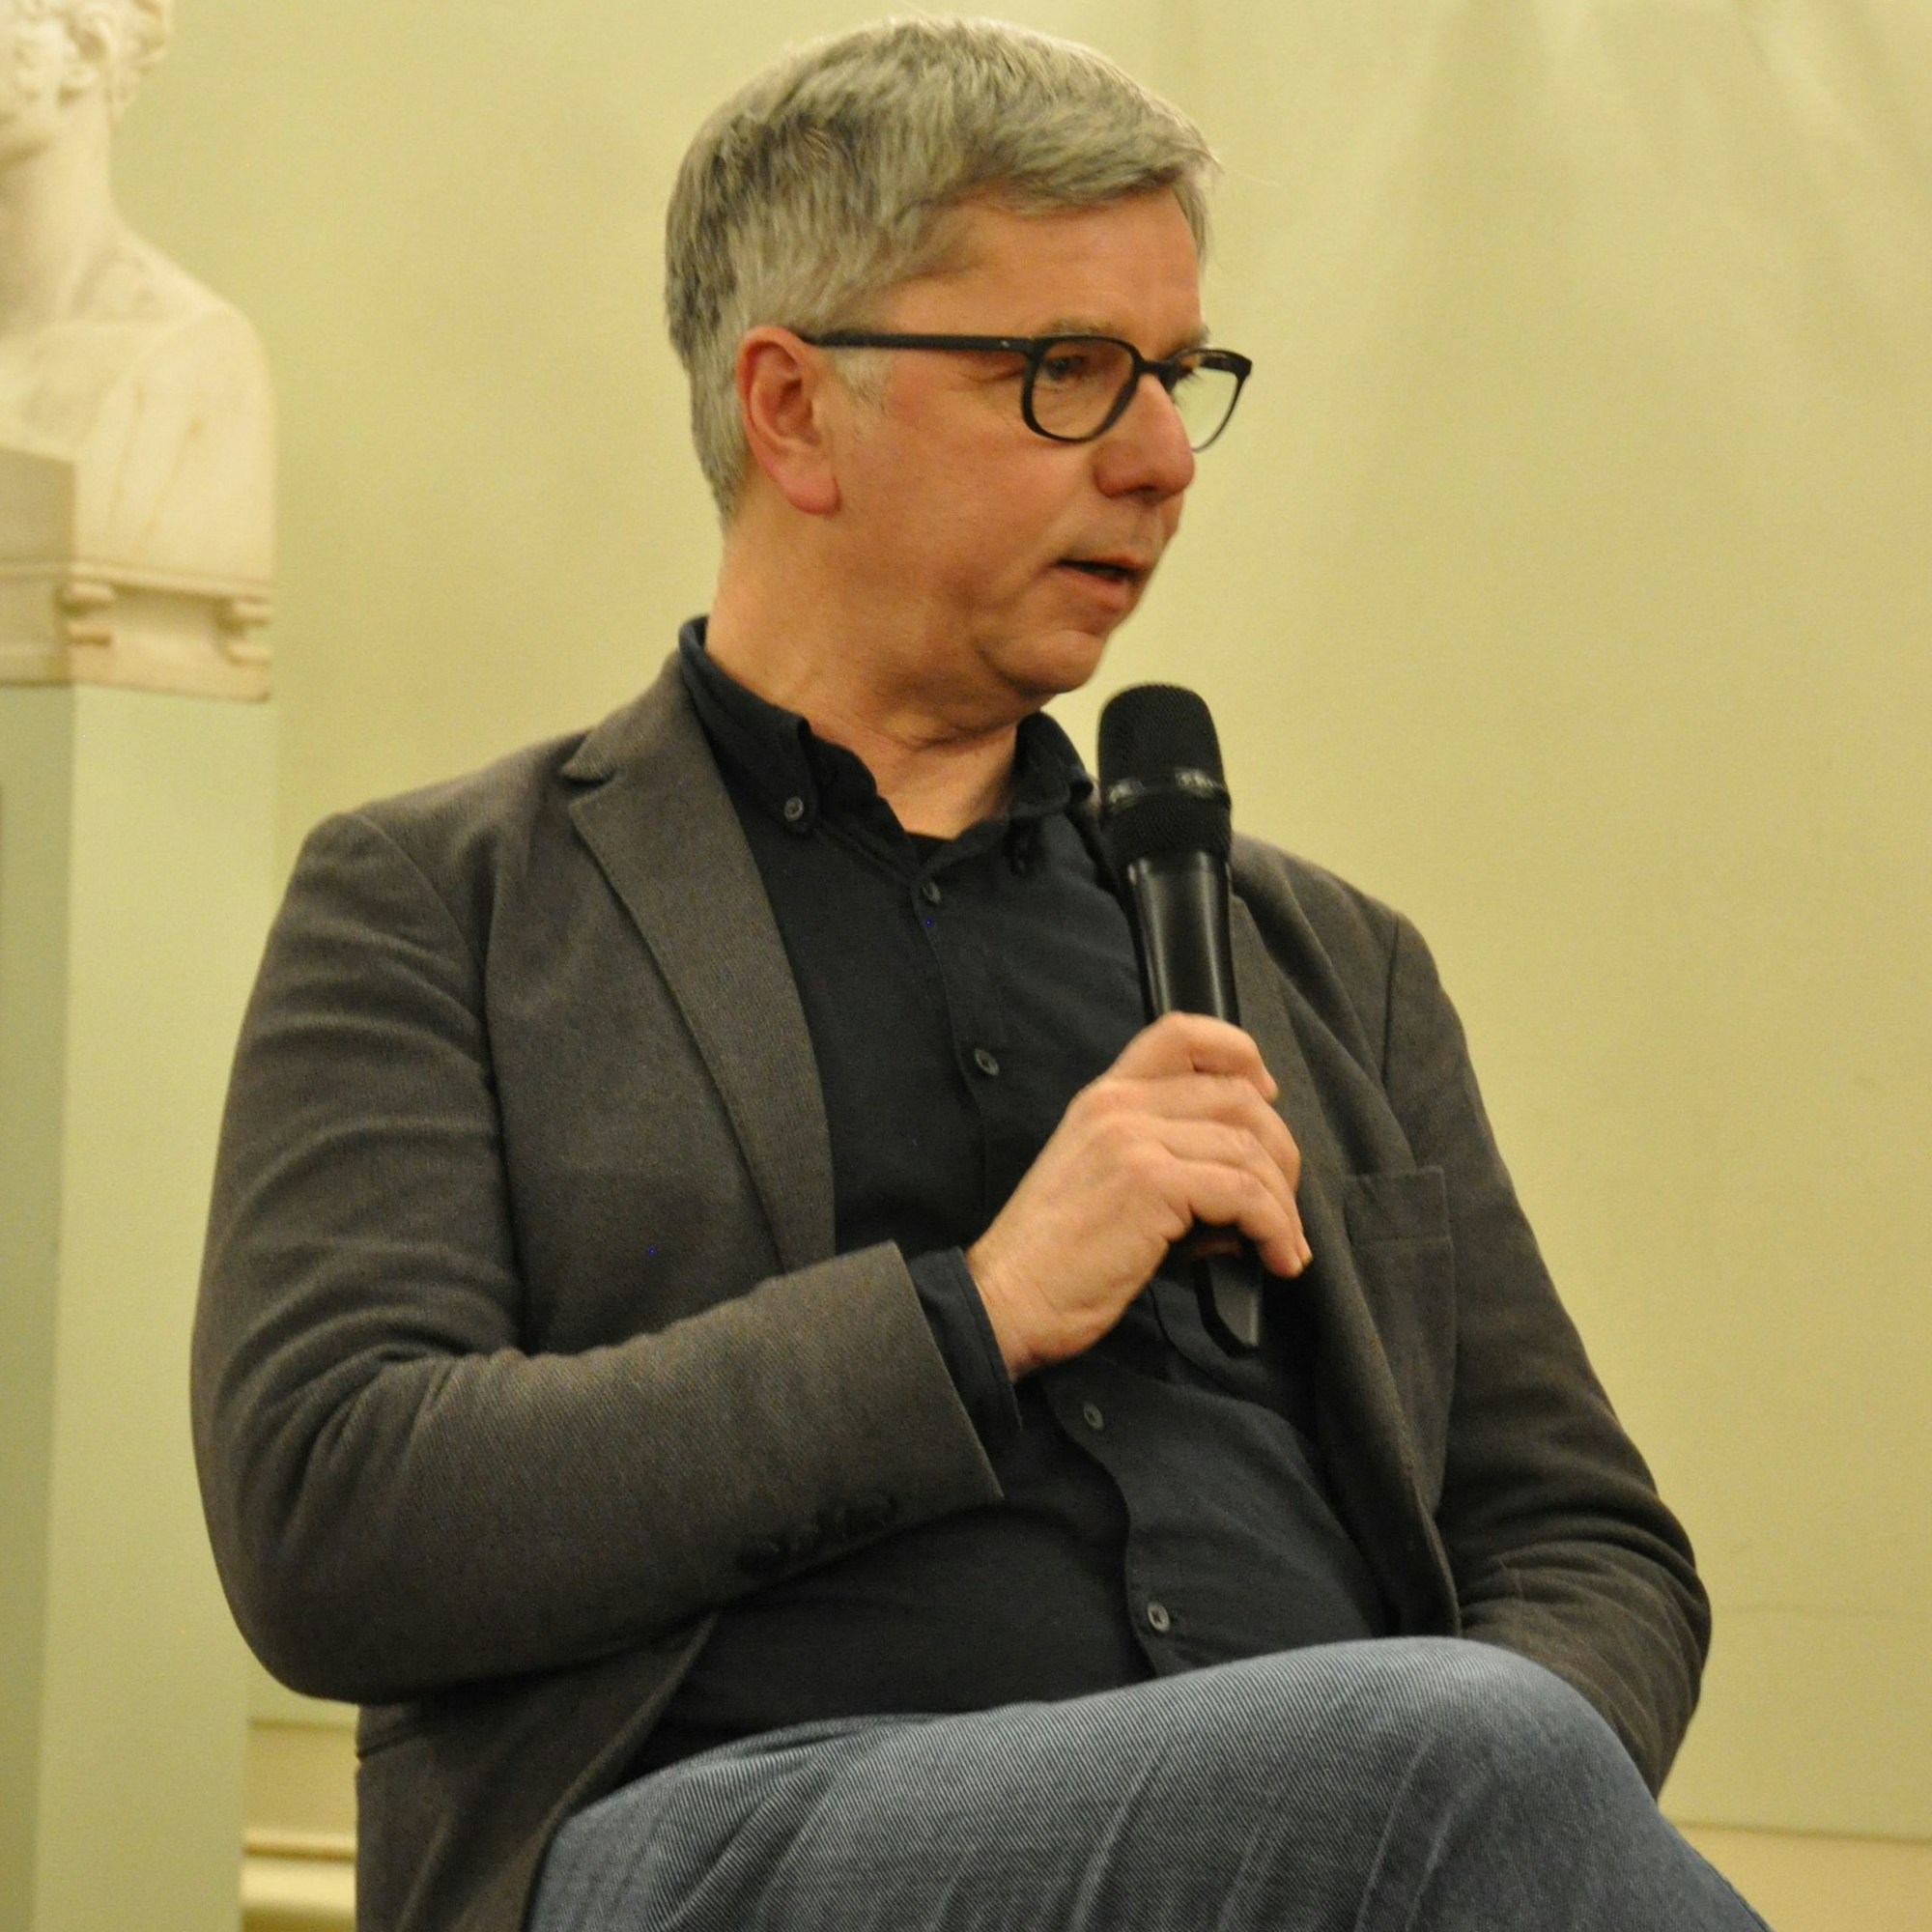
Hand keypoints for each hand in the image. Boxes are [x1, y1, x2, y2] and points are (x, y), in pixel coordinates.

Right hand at [965, 1012, 1310, 1377]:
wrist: (1007, 1300)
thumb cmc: (1053, 1258)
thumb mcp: (1104, 1184)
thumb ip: (1167, 1167)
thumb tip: (1243, 1196)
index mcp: (1103, 1098)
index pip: (1180, 1034)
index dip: (1238, 1052)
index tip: (1267, 1095)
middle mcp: (1118, 1105)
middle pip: (1238, 1097)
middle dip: (1281, 1153)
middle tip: (1284, 1206)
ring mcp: (1133, 1139)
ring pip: (1249, 1147)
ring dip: (1283, 1203)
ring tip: (1284, 1246)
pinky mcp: (1150, 1184)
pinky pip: (1244, 1193)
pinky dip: (1275, 1227)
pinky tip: (1275, 1258)